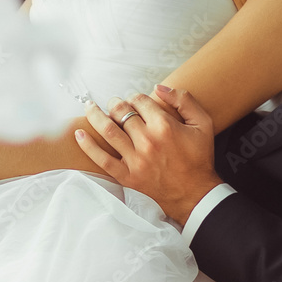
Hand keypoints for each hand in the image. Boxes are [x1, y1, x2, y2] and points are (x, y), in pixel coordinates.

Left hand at [74, 85, 223, 225]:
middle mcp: (147, 141)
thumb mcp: (202, 124)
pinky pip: (101, 159)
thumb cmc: (198, 158)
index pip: (140, 101)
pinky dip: (88, 145)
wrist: (194, 193)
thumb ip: (184, 100)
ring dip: (95, 115)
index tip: (134, 100)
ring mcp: (134, 159)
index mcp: (164, 126)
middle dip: (115, 103)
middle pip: (122, 113)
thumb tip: (159, 87)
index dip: (134, 97)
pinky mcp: (126, 175)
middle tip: (112, 103)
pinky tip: (79, 134)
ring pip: (108, 130)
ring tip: (90, 108)